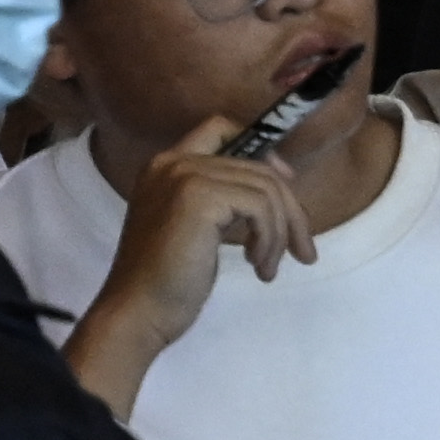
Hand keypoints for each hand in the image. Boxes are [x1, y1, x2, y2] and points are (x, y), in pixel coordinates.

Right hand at [96, 131, 316, 356]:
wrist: (137, 311)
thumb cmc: (165, 282)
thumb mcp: (197, 230)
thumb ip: (223, 202)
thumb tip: (279, 188)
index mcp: (167, 165)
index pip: (221, 128)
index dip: (262, 152)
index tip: (284, 188)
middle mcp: (173, 161)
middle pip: (257, 165)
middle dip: (288, 209)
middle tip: (302, 251)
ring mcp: (185, 176)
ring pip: (264, 187)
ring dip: (279, 232)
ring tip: (268, 267)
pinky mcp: (199, 197)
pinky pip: (260, 206)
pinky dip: (270, 238)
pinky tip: (258, 266)